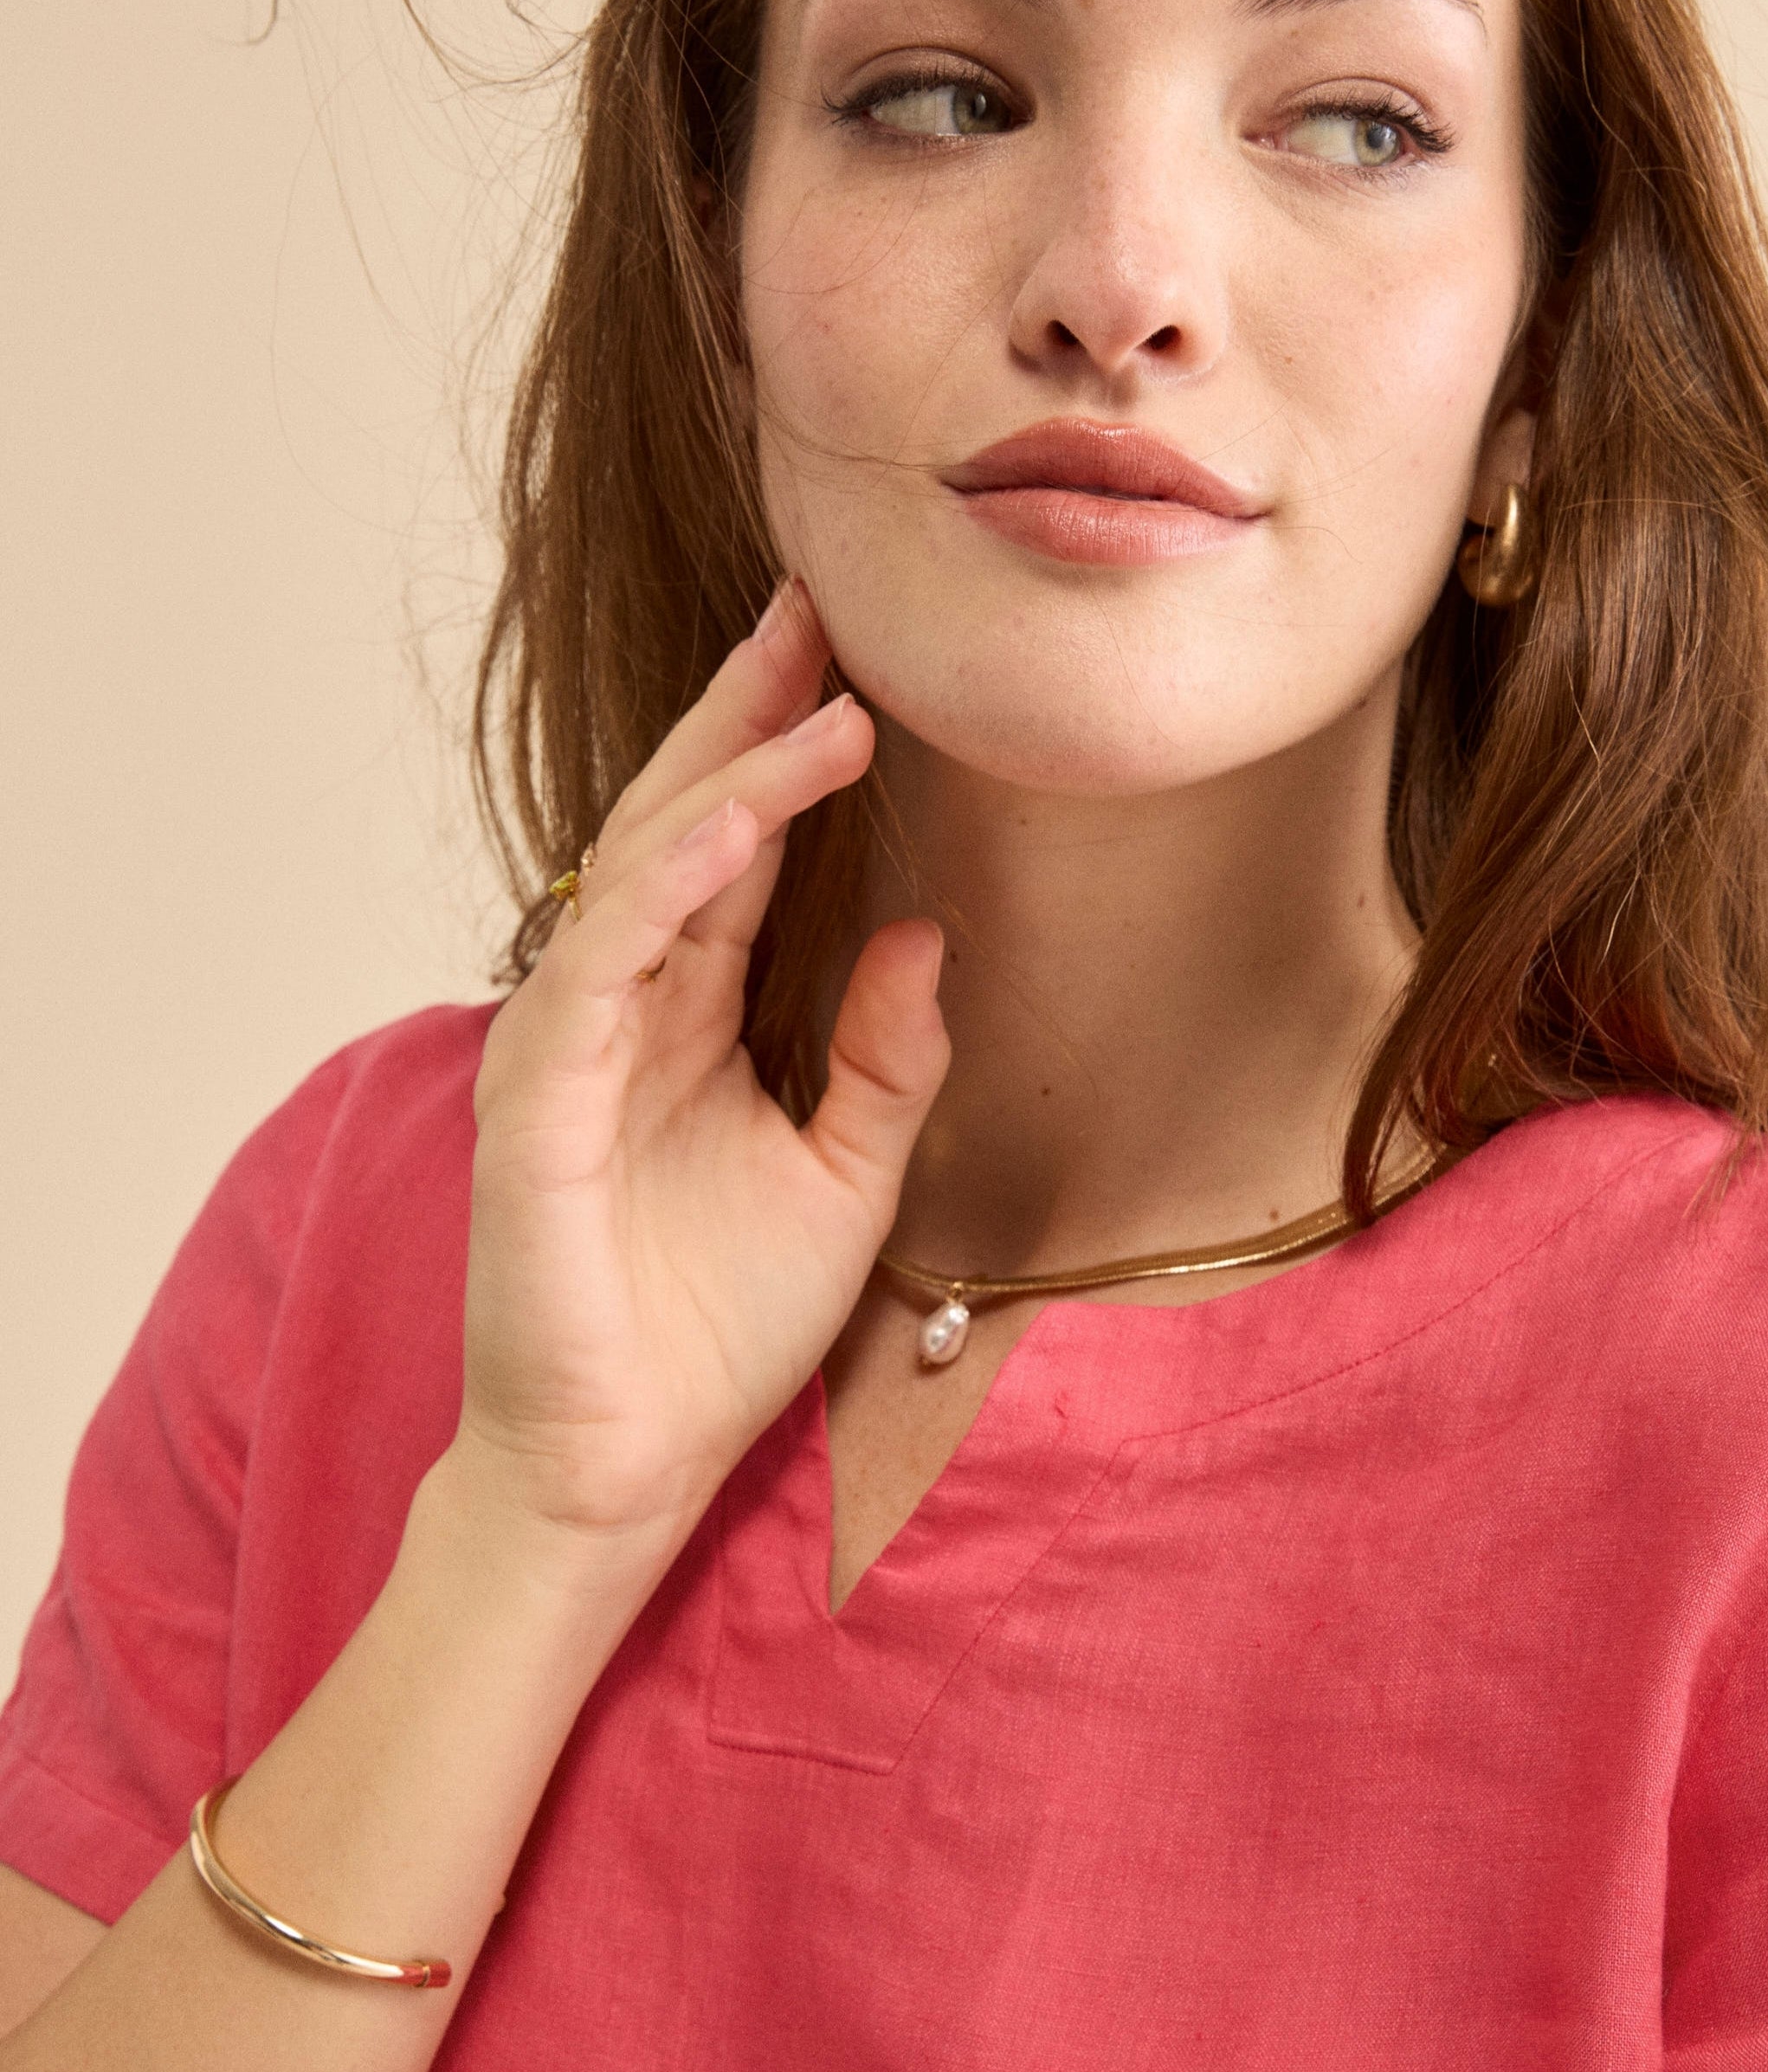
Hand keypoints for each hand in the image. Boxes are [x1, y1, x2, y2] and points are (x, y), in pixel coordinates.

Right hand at [453, 579, 949, 1552]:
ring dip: (729, 771)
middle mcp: (622, 1008)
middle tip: (821, 607)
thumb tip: (926, 933)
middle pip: (684, 822)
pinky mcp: (537, 1094)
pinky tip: (735, 818)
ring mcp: (570, 1041)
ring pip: (643, 865)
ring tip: (817, 689)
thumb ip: (884, 1057)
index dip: (792, 755)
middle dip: (749, 713)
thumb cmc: (716, 1331)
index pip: (741, 853)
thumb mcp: (847, 1175)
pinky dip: (668, 879)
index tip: (860, 664)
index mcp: (687, 1018)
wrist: (627, 1464)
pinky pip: (603, 958)